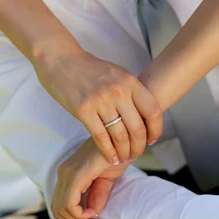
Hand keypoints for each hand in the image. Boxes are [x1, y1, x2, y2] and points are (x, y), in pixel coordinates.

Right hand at [36, 47, 161, 163]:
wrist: (61, 59)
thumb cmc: (89, 67)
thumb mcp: (116, 73)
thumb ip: (130, 91)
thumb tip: (144, 114)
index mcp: (129, 81)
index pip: (152, 110)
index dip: (156, 129)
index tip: (152, 139)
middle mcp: (118, 91)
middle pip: (137, 127)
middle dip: (139, 146)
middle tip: (136, 153)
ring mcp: (101, 100)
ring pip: (120, 136)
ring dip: (124, 152)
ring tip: (124, 157)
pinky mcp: (83, 110)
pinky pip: (101, 137)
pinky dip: (108, 152)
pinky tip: (111, 158)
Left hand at [51, 138, 129, 218]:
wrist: (123, 138)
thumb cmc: (115, 155)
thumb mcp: (104, 181)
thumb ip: (95, 197)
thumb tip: (91, 214)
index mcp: (68, 174)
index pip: (61, 206)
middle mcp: (64, 173)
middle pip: (57, 210)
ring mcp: (68, 173)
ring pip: (61, 210)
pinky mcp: (76, 175)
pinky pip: (70, 204)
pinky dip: (81, 216)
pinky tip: (95, 215)